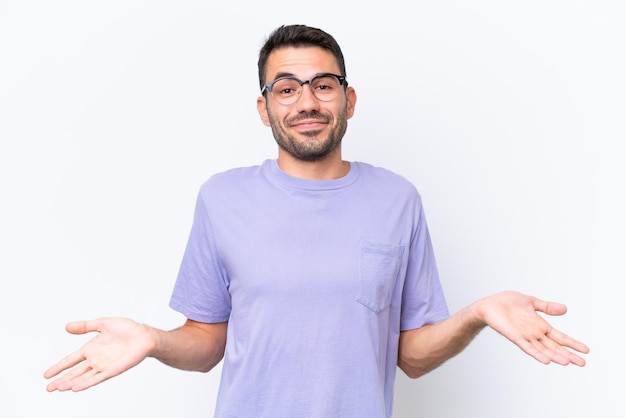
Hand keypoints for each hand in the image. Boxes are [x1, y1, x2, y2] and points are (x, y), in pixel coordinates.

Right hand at [44, 317, 156, 391]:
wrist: (144, 335)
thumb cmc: (127, 328)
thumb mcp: (103, 323)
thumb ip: (85, 326)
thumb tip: (67, 326)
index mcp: (91, 348)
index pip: (71, 360)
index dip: (59, 367)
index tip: (46, 375)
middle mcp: (95, 359)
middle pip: (74, 372)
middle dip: (61, 380)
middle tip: (48, 388)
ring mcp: (103, 366)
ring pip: (83, 377)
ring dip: (71, 383)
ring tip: (58, 388)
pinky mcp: (113, 370)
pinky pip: (97, 378)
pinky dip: (86, 383)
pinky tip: (76, 388)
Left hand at [475, 291, 589, 365]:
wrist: (489, 304)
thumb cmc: (507, 302)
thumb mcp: (531, 301)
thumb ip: (547, 307)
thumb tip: (565, 309)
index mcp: (540, 325)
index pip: (559, 336)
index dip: (572, 343)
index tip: (586, 350)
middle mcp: (534, 333)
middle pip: (554, 346)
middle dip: (569, 354)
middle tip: (583, 363)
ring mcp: (525, 336)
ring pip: (543, 349)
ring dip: (555, 356)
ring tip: (568, 362)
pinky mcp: (514, 336)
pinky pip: (527, 347)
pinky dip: (536, 353)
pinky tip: (546, 360)